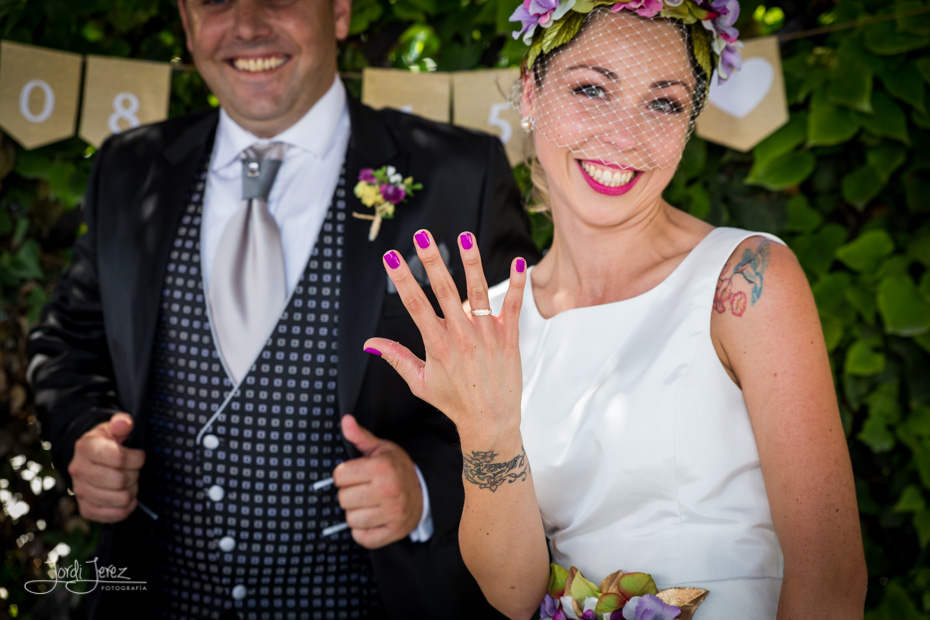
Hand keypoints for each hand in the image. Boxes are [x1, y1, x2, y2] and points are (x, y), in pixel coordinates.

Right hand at [68, 412, 145, 522]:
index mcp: (85, 447)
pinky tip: (125, 497)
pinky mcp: (85, 508)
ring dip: (132, 491)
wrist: (90, 458)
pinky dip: (126, 508)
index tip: (138, 456)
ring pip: (120, 499)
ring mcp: (80, 491)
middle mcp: (78, 470)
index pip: (119, 458)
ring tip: (129, 482)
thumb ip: (122, 423)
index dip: (137, 458)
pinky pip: (113, 515)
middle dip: (134, 475)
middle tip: (133, 470)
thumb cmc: (106, 442)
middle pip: (120, 481)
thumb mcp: (114, 428)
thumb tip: (125, 423)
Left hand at [333, 414, 423, 548]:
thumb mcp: (382, 449)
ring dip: (355, 513)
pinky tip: (372, 518)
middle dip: (348, 494)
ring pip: (351, 519)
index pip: (339, 476)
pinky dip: (362, 531)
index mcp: (383, 467)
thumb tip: (345, 420)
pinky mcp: (394, 532)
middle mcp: (388, 490)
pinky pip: (362, 538)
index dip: (343, 475)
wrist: (425, 490)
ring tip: (368, 504)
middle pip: (343, 499)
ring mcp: (393, 513)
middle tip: (363, 490)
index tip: (355, 474)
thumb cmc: (397, 468)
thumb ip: (360, 437)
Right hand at [364, 229, 526, 445]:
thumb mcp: (420, 382)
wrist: (490, 423)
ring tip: (465, 237)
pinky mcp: (509, 339)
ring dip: (472, 263)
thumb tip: (369, 343)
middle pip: (444, 291)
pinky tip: (519, 263)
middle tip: (422, 235)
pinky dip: (517, 285)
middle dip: (432, 261)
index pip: (415, 305)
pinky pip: (514, 307)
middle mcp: (461, 337)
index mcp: (437, 345)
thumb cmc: (453, 402)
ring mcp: (487, 336)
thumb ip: (396, 357)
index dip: (402, 280)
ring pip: (478, 293)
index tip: (392, 257)